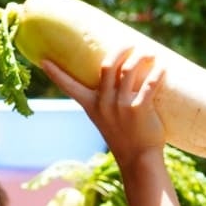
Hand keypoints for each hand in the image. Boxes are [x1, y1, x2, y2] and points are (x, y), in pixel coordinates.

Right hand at [40, 48, 166, 167]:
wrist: (138, 160)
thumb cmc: (126, 137)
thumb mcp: (108, 119)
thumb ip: (110, 99)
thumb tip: (123, 74)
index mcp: (91, 106)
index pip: (70, 86)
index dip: (56, 73)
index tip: (42, 60)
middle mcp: (104, 103)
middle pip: (108, 65)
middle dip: (120, 50)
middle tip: (130, 44)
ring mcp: (120, 106)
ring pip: (128, 70)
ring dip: (141, 57)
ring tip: (150, 53)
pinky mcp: (139, 109)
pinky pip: (149, 84)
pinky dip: (157, 73)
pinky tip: (162, 68)